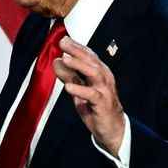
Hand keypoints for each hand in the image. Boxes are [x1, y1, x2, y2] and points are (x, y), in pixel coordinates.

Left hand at [53, 36, 125, 155]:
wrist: (111, 129)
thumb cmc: (95, 107)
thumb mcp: (79, 90)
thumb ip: (69, 76)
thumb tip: (56, 60)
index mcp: (99, 72)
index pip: (89, 55)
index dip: (77, 46)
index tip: (64, 39)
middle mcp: (104, 78)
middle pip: (91, 60)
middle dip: (77, 50)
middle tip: (63, 43)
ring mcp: (104, 90)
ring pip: (93, 73)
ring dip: (79, 65)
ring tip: (65, 59)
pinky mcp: (102, 104)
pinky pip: (91, 95)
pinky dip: (80, 90)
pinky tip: (68, 87)